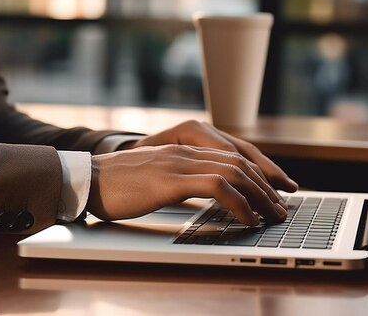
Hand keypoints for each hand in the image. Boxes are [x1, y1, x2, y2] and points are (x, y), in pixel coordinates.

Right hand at [88, 144, 289, 225]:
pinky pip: (218, 187)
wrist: (86, 180)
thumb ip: (181, 177)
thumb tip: (205, 193)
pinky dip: (239, 203)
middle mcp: (186, 150)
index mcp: (184, 148)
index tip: (274, 191)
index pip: (233, 153)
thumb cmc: (117, 185)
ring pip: (234, 172)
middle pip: (240, 161)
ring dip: (259, 195)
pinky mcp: (171, 179)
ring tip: (272, 215)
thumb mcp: (156, 177)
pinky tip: (247, 219)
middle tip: (281, 207)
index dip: (259, 171)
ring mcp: (179, 162)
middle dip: (266, 185)